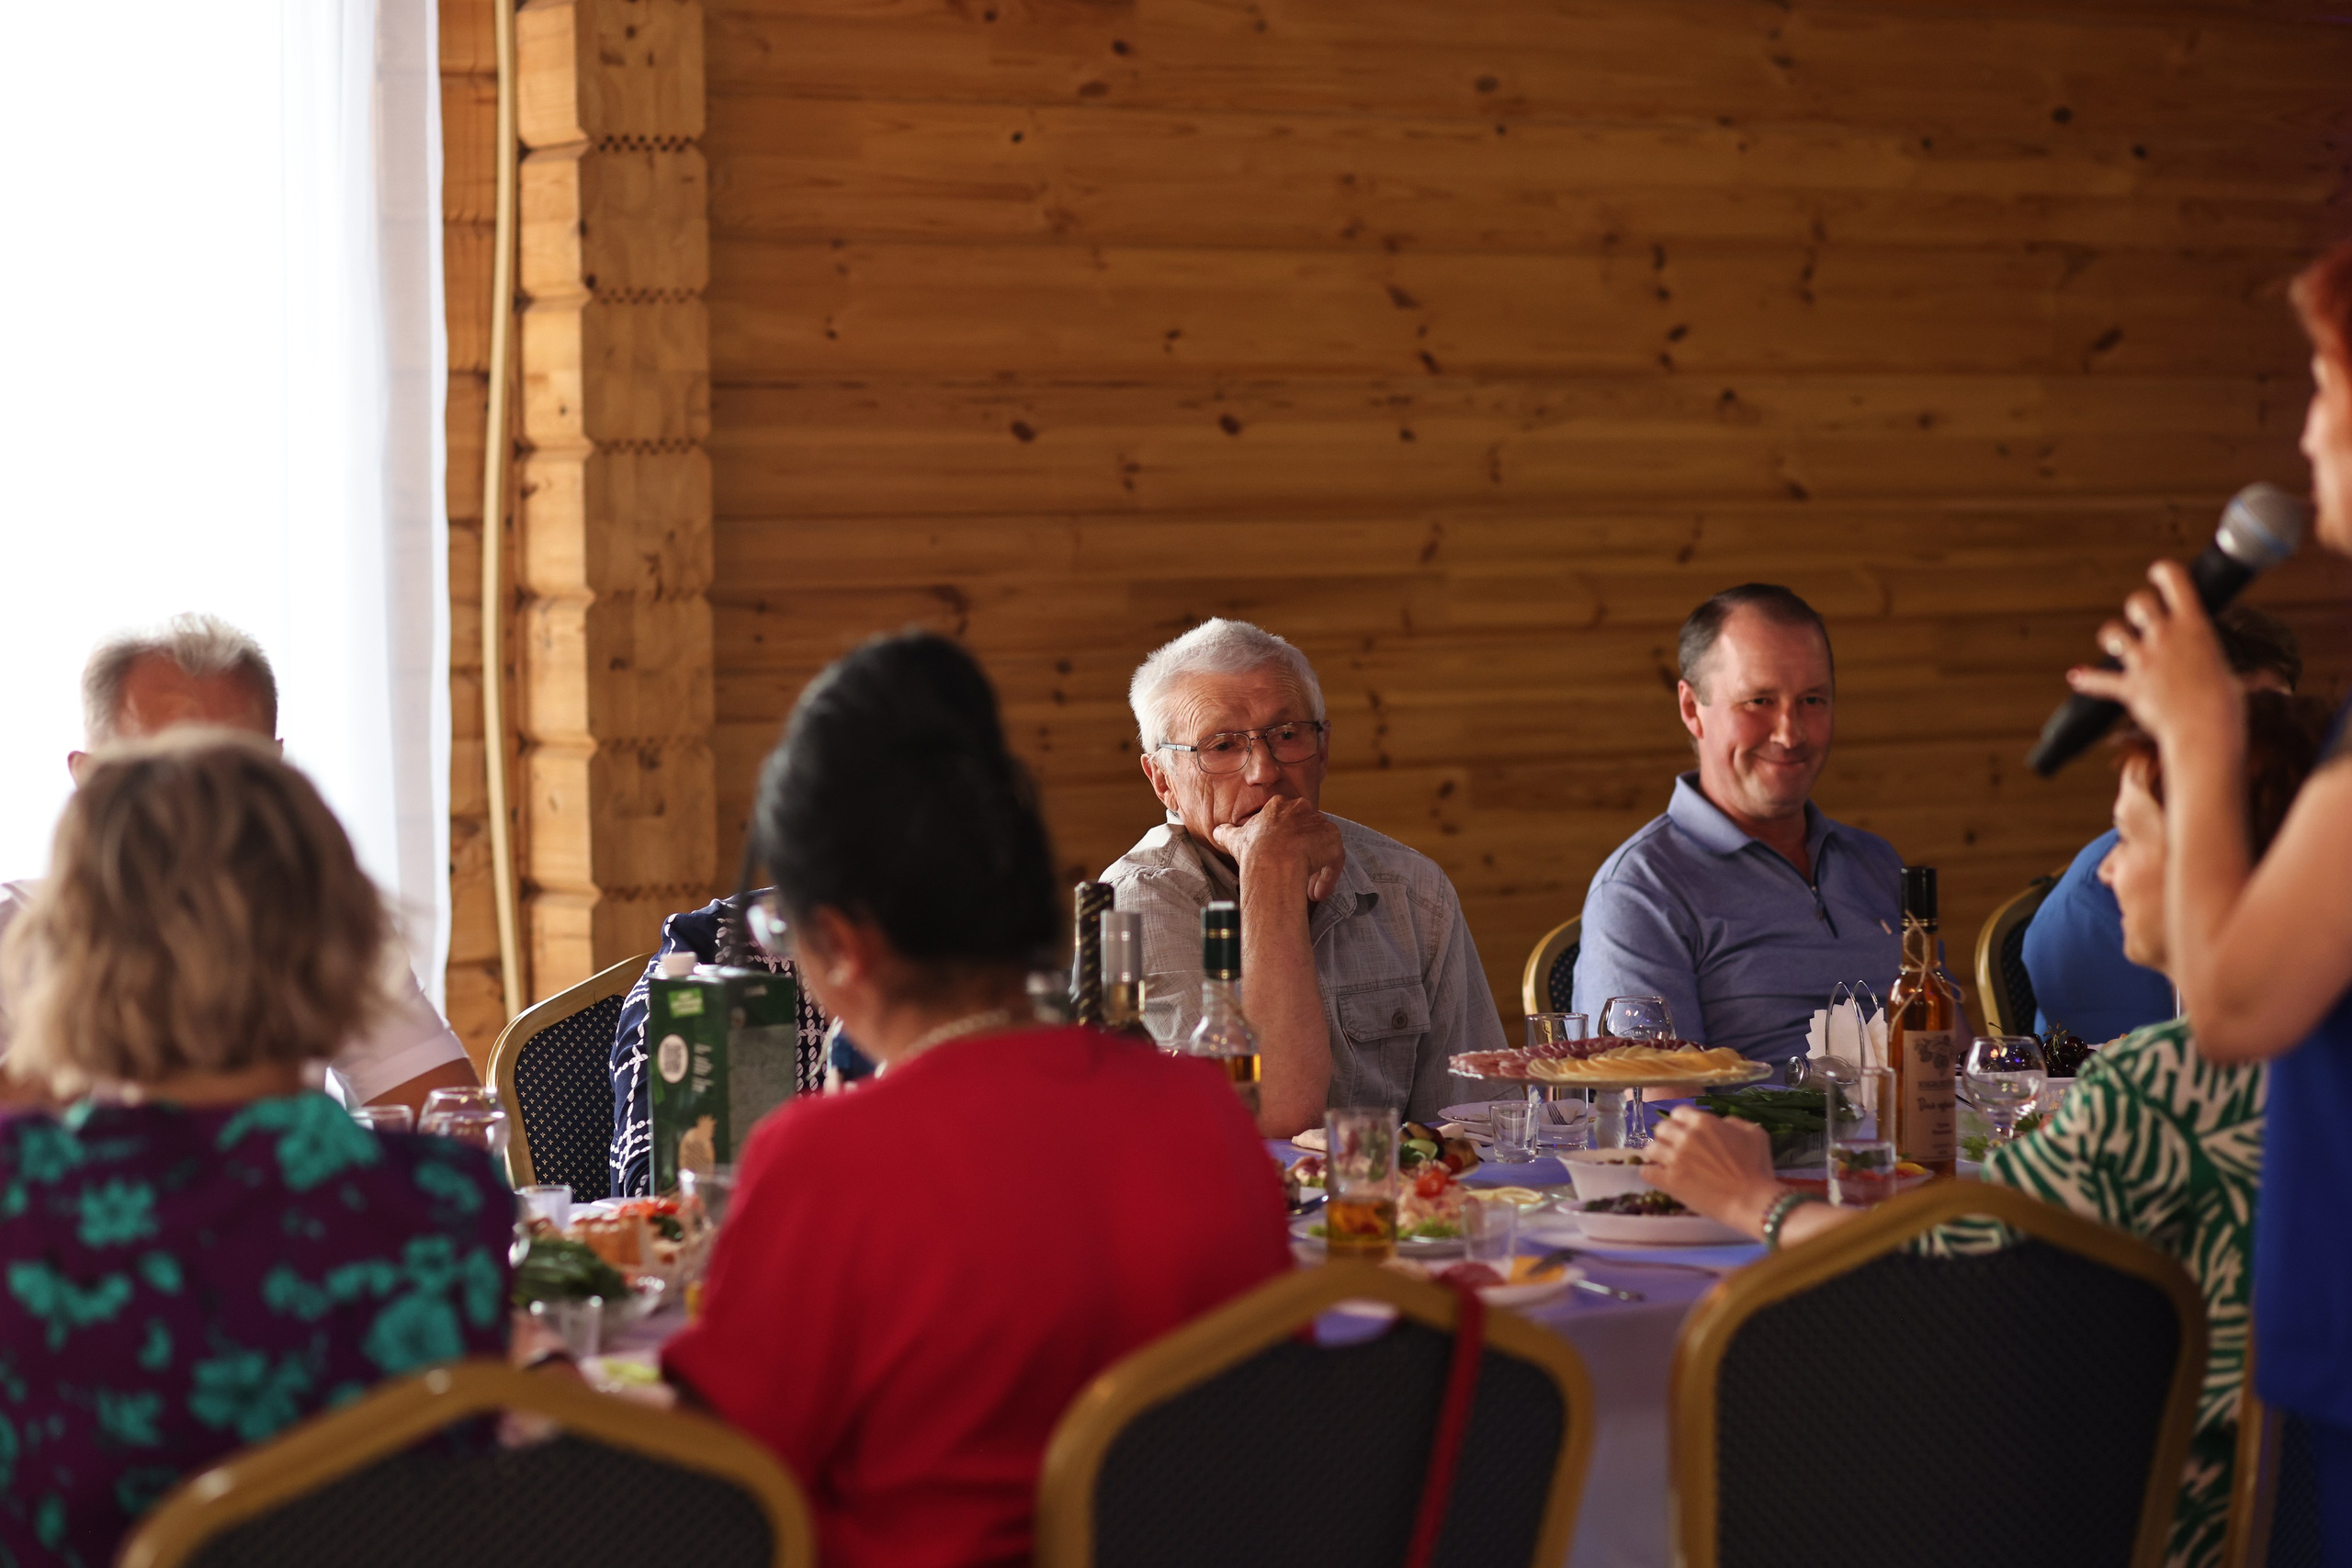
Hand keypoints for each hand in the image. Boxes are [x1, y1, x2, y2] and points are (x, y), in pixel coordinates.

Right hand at [1211, 796, 1345, 902]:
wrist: (1273, 861)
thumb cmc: (1253, 850)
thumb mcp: (1235, 839)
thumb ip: (1226, 833)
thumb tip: (1217, 832)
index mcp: (1279, 805)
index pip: (1286, 819)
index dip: (1285, 840)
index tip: (1280, 857)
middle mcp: (1302, 808)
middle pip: (1307, 830)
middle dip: (1303, 852)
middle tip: (1295, 872)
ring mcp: (1320, 823)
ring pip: (1321, 846)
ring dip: (1316, 867)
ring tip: (1308, 888)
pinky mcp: (1333, 839)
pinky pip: (1334, 859)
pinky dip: (1328, 876)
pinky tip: (1317, 892)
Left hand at [1643, 1107, 1784, 1239]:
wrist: (1752, 1201)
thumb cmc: (1757, 1168)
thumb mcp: (1755, 1134)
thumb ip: (1734, 1122)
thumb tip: (1722, 1122)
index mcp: (1703, 1122)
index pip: (1678, 1113)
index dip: (1681, 1122)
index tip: (1685, 1131)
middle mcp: (1685, 1136)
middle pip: (1660, 1128)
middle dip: (1667, 1136)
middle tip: (1674, 1148)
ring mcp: (1674, 1159)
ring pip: (1650, 1149)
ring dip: (1657, 1154)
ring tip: (1665, 1163)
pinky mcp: (1668, 1181)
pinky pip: (1646, 1172)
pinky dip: (1650, 1173)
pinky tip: (1659, 1177)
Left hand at [2065, 560, 2243, 753]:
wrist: (2206, 731)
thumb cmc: (2227, 706)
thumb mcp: (2235, 677)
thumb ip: (2236, 669)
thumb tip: (2270, 678)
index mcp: (2194, 626)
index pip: (2175, 580)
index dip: (2162, 572)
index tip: (2158, 572)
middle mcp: (2165, 637)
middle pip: (2137, 601)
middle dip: (2137, 606)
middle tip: (2143, 618)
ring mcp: (2143, 660)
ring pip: (2112, 632)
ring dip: (2112, 636)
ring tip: (2118, 643)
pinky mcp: (2128, 686)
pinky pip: (2099, 679)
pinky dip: (2087, 679)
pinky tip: (2076, 676)